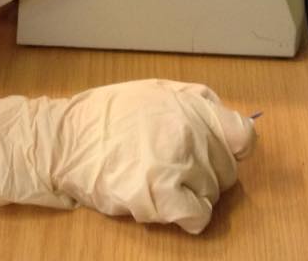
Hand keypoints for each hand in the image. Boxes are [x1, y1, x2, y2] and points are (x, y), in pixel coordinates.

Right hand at [0, 79, 255, 233]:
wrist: (65, 140)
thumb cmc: (106, 115)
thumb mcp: (153, 90)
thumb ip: (193, 102)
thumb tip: (227, 122)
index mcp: (190, 105)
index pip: (243, 134)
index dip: (234, 146)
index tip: (221, 151)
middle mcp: (190, 132)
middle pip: (227, 170)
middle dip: (206, 171)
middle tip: (173, 165)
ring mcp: (178, 164)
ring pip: (211, 195)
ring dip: (192, 193)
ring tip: (158, 178)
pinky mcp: (162, 195)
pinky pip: (198, 217)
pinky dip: (188, 216)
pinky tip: (167, 204)